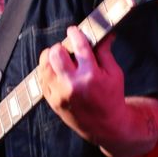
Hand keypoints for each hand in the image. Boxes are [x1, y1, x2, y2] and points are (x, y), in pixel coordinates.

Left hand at [38, 26, 125, 144]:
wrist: (106, 126)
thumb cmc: (112, 98)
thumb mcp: (115, 73)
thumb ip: (105, 52)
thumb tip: (104, 35)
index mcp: (90, 76)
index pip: (78, 46)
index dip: (74, 34)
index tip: (73, 30)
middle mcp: (72, 84)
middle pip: (55, 53)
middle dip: (61, 46)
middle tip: (67, 48)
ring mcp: (59, 94)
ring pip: (44, 65)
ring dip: (51, 57)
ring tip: (60, 58)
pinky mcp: (51, 101)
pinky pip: (42, 79)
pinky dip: (48, 71)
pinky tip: (58, 71)